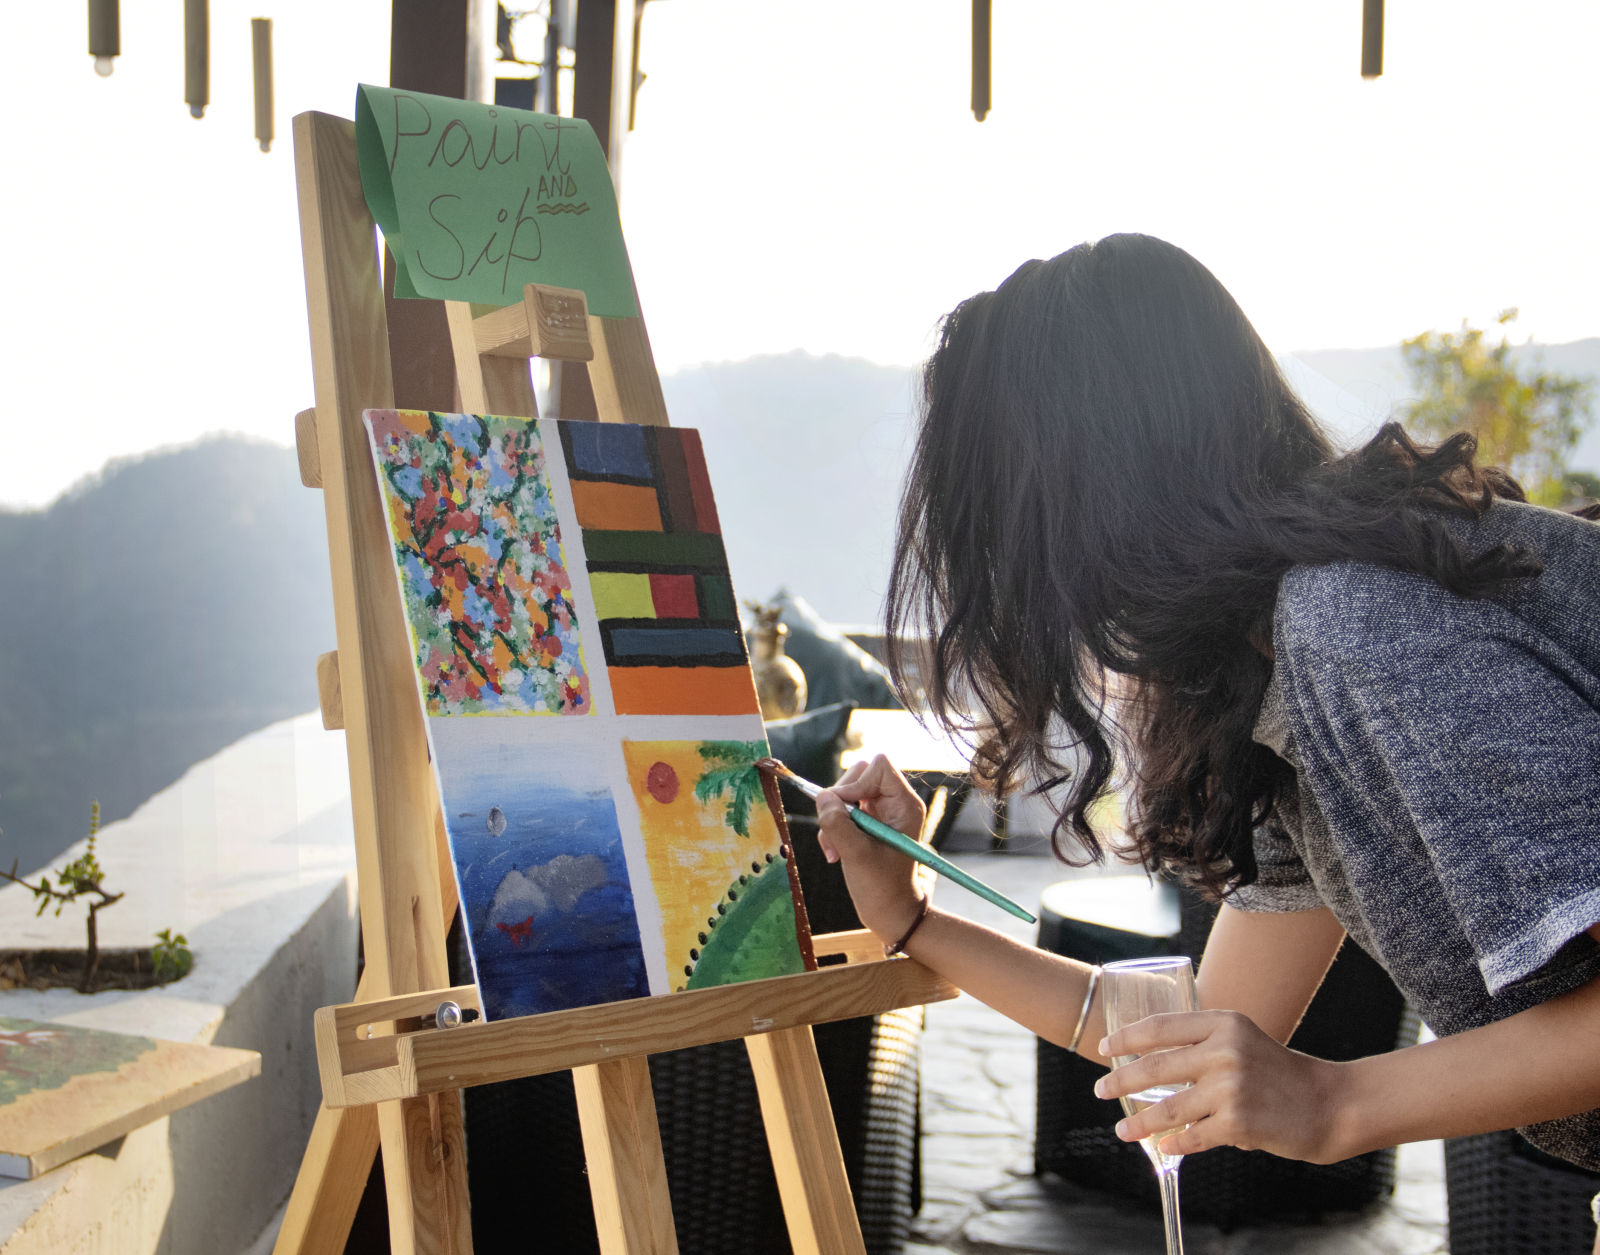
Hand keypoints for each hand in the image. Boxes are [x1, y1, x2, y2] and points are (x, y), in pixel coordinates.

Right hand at [814, 755, 927, 941]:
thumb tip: (822, 797)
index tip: (846, 810)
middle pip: (858, 774)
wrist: (889, 911)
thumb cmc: (882, 887)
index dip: (857, 782)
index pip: (879, 767)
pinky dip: (831, 828)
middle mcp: (894, 802)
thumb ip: (838, 824)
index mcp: (904, 804)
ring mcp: (879, 811)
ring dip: (832, 818)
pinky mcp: (866, 822)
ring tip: (834, 849)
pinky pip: (840, 809)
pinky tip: (835, 853)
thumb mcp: (857, 856)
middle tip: (834, 831)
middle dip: (839, 801)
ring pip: (844, 792)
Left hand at [1093, 1009, 1351, 1163]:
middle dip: (1120, 1081)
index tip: (1104, 1048)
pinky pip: (1192, 1136)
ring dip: (1139, 1122)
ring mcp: (1230, 1088)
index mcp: (1223, 1024)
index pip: (1160, 1027)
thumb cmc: (1279, 1073)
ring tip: (1122, 1130)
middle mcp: (1224, 1052)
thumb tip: (1150, 1060)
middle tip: (1099, 1090)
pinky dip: (1175, 1144)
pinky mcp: (1238, 1123)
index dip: (1126, 1038)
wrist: (1328, 1104)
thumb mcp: (1242, 1040)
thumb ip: (1203, 1044)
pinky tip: (1163, 1147)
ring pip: (1168, 1108)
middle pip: (1155, 1067)